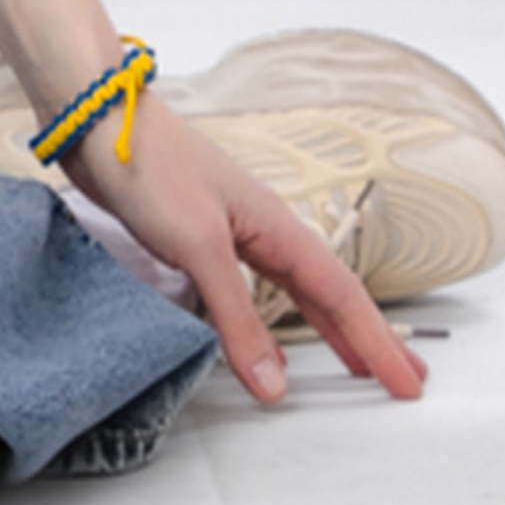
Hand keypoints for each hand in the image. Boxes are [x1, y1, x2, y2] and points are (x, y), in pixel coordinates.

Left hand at [61, 95, 427, 406]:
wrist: (95, 119)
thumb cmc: (149, 165)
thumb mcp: (200, 245)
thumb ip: (237, 316)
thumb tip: (275, 385)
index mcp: (274, 224)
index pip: (341, 293)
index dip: (376, 341)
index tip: (409, 384)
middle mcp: (259, 226)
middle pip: (326, 290)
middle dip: (365, 336)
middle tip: (401, 379)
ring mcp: (228, 229)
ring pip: (290, 289)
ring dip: (322, 328)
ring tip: (349, 365)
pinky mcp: (194, 234)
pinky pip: (249, 287)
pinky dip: (268, 319)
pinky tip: (260, 337)